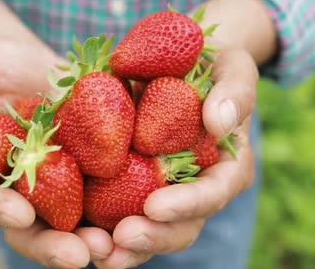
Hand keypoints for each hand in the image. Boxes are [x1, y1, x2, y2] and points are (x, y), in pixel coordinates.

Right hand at [0, 38, 113, 267]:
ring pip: (67, 222)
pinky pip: (99, 194)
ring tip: (113, 247)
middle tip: (79, 257)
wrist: (23, 61)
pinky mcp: (82, 170)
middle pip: (29, 226)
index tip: (21, 216)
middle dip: (51, 245)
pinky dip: (118, 209)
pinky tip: (141, 215)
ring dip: (89, 239)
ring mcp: (51, 182)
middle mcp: (15, 186)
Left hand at [93, 47, 257, 268]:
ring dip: (126, 248)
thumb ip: (236, 90)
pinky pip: (118, 213)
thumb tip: (220, 124)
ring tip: (97, 253)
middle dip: (154, 236)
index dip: (189, 204)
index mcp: (226, 165)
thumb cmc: (211, 64)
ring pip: (151, 230)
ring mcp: (164, 191)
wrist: (179, 64)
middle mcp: (196, 188)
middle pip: (182, 225)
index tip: (155, 206)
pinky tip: (78, 234)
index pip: (215, 192)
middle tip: (122, 238)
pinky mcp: (131, 186)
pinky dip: (101, 228)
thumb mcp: (232, 66)